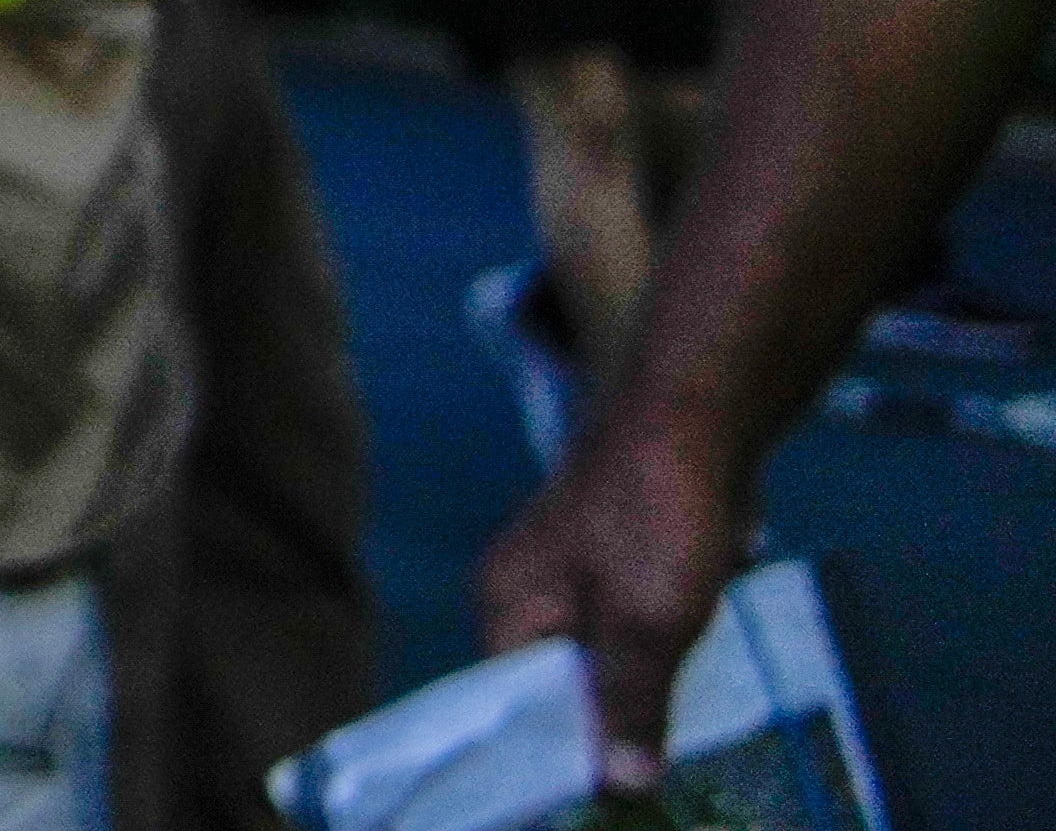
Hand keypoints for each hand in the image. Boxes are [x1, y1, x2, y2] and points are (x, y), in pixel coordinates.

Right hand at [479, 408, 746, 800]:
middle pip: (559, 690)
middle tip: (655, 776)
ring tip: (680, 727)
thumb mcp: (649, 624)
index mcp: (508, 605)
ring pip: (604, 665)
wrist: (700, 416)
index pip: (514, 708)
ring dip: (644, 694)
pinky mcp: (621, 564)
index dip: (558, 756)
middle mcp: (528, 594)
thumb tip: (619, 790)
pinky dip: (664, 659)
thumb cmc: (659, 516)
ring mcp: (575, 576)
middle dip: (608, 728)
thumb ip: (630, 706)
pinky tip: (700, 674)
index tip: (606, 797)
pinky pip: (634, 634)